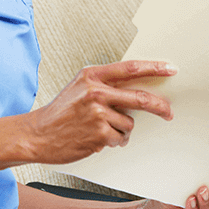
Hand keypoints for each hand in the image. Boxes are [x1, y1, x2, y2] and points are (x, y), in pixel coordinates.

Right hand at [24, 60, 176, 163]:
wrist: (37, 134)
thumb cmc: (61, 111)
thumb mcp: (80, 86)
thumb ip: (105, 82)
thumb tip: (136, 85)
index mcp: (92, 75)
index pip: (131, 68)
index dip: (154, 68)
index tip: (170, 69)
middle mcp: (96, 92)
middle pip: (139, 97)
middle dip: (159, 106)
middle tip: (168, 112)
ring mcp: (98, 114)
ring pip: (129, 123)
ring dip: (123, 130)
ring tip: (103, 129)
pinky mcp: (99, 134)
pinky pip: (120, 138)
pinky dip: (114, 141)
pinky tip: (98, 138)